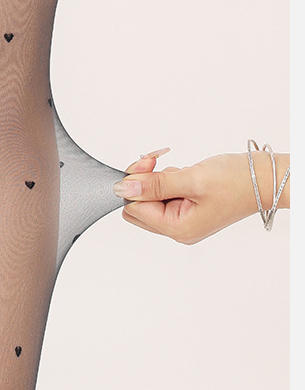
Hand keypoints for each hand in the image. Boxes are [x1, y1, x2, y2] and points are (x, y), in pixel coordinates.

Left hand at [113, 150, 289, 243]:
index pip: (134, 208)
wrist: (265, 178)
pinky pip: (164, 192)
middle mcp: (179, 228)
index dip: (136, 183)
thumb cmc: (238, 182)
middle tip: (154, 161)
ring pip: (150, 197)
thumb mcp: (192, 179)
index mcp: (178, 228)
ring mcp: (183, 218)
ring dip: (155, 177)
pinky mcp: (188, 206)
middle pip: (138, 205)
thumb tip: (124, 187)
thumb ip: (156, 184)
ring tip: (176, 166)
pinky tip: (181, 171)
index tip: (148, 163)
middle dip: (141, 180)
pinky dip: (166, 177)